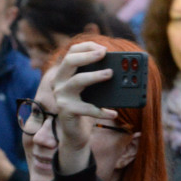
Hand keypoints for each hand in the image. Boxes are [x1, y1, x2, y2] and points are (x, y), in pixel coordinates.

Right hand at [53, 41, 117, 174]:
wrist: (75, 134)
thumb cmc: (86, 107)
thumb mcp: (92, 91)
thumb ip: (99, 78)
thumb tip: (121, 70)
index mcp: (65, 74)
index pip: (72, 52)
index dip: (87, 47)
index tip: (103, 47)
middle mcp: (59, 82)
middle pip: (70, 61)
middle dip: (88, 55)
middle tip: (104, 53)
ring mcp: (61, 97)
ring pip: (77, 81)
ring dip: (95, 76)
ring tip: (110, 74)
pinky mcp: (67, 111)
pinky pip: (87, 109)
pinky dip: (102, 111)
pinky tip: (114, 113)